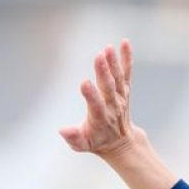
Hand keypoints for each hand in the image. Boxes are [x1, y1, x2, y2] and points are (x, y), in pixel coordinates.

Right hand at [60, 40, 143, 157]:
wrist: (121, 142)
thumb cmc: (96, 141)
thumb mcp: (82, 145)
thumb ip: (73, 138)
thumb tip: (62, 130)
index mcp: (100, 118)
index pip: (96, 105)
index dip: (91, 95)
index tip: (84, 83)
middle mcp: (113, 106)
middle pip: (108, 87)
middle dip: (103, 72)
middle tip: (99, 56)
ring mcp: (120, 96)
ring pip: (118, 78)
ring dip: (113, 62)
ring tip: (108, 48)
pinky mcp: (124, 89)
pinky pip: (127, 72)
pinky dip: (127, 58)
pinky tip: (125, 43)